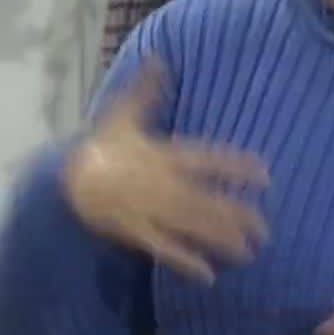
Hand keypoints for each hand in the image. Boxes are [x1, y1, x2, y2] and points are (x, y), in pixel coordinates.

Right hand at [64, 57, 270, 283]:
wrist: (67, 177)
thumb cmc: (102, 145)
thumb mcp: (123, 114)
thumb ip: (146, 90)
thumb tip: (157, 58)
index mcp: (161, 154)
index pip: (205, 159)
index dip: (235, 166)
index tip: (264, 172)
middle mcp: (159, 184)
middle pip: (203, 201)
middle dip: (235, 215)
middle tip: (265, 228)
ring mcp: (148, 210)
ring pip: (189, 227)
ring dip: (219, 240)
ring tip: (249, 252)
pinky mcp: (135, 231)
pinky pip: (163, 249)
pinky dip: (185, 262)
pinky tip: (208, 276)